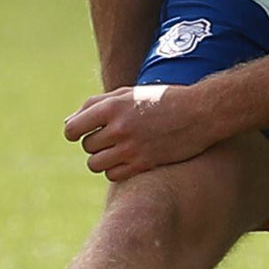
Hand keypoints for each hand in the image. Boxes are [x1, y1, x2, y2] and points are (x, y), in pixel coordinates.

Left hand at [63, 84, 221, 181]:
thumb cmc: (161, 99)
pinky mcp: (143, 164)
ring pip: (95, 164)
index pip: (72, 129)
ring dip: (102, 158)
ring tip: (117, 149)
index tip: (82, 132)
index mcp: (112, 107)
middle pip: (86, 146)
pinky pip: (112, 175)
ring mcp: (131, 148)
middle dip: (94, 142)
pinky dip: (115, 170)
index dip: (74, 132)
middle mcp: (119, 128)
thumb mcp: (128, 93)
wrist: (199, 112)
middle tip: (111, 137)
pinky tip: (127, 159)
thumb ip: (96, 104)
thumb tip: (69, 123)